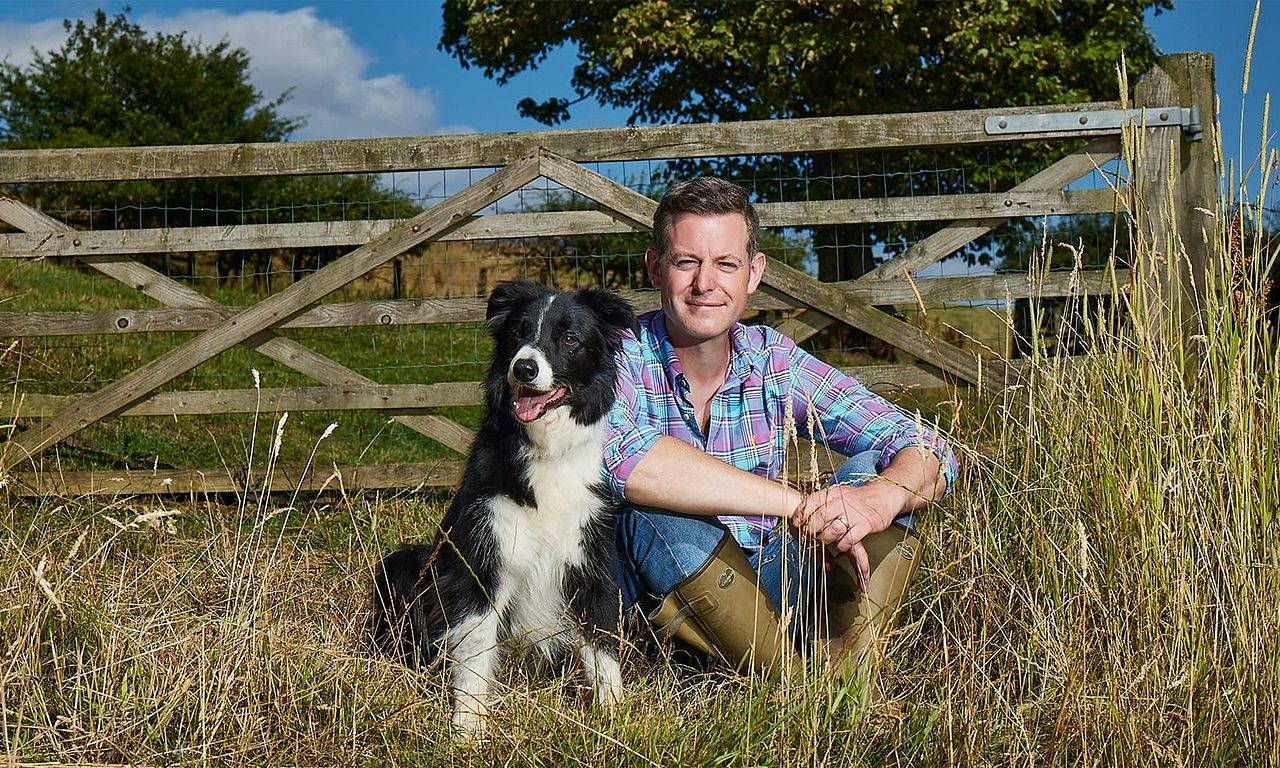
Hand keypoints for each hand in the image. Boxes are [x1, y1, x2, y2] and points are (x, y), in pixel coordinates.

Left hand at [791, 482, 905, 580]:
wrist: (884, 495)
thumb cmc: (857, 499)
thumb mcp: (838, 495)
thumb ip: (822, 503)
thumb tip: (801, 514)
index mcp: (833, 493)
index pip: (811, 501)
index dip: (801, 514)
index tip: (796, 523)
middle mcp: (842, 502)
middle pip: (819, 517)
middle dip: (810, 529)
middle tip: (809, 536)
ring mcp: (854, 514)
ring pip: (832, 529)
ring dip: (825, 539)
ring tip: (825, 541)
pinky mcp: (866, 525)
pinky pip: (848, 539)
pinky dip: (842, 545)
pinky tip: (841, 545)